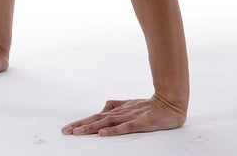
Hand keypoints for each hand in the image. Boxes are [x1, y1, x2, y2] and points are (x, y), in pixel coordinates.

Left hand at [62, 93, 186, 136]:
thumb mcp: (131, 104)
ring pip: (108, 123)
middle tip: (66, 132)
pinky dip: (114, 130)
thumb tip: (104, 105)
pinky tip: (103, 134)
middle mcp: (121, 113)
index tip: (67, 129)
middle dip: (81, 125)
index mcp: (118, 110)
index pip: (96, 116)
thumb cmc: (151, 106)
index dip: (81, 122)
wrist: (171, 103)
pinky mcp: (141, 122)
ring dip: (92, 128)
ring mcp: (131, 117)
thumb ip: (117, 105)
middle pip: (97, 119)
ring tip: (79, 133)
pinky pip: (126, 127)